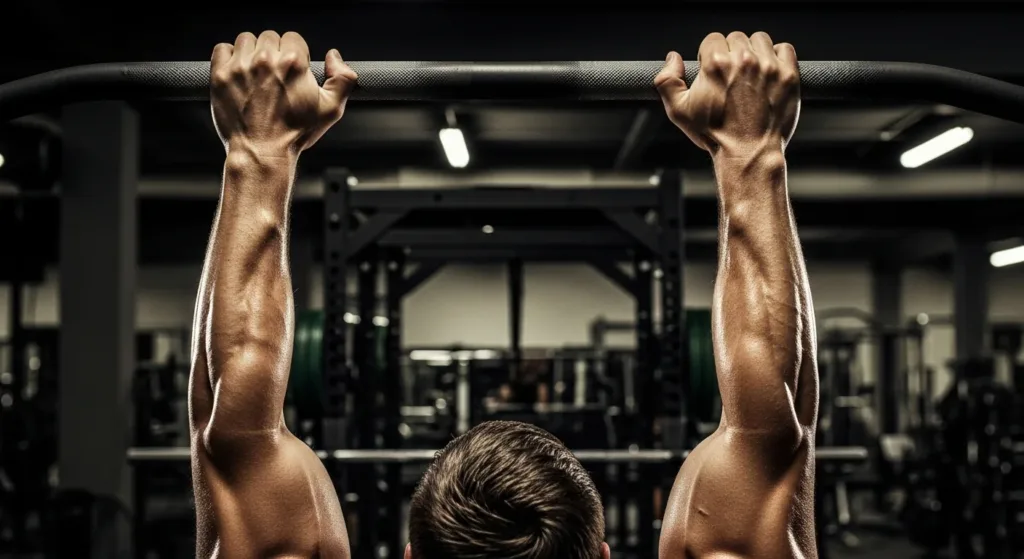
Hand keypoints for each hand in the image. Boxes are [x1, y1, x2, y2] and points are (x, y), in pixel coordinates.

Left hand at [210, 31, 356, 156]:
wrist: (262, 152)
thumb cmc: (295, 134)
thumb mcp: (332, 109)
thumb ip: (343, 78)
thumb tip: (333, 56)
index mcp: (293, 63)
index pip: (293, 38)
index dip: (295, 53)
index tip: (291, 70)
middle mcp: (266, 60)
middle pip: (269, 36)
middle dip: (274, 52)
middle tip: (274, 75)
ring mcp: (240, 66)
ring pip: (246, 40)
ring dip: (251, 52)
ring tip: (255, 73)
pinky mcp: (220, 75)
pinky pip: (222, 48)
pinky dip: (228, 56)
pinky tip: (237, 72)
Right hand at [655, 32, 799, 157]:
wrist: (748, 153)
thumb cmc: (714, 135)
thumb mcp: (678, 111)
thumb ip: (667, 80)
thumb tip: (672, 58)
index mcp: (716, 64)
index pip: (712, 39)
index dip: (710, 55)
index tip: (715, 71)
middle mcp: (743, 60)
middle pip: (736, 38)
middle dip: (731, 53)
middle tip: (732, 76)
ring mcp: (769, 66)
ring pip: (760, 40)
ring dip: (754, 51)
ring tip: (751, 74)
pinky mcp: (788, 75)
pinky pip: (784, 49)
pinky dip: (778, 56)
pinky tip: (769, 72)